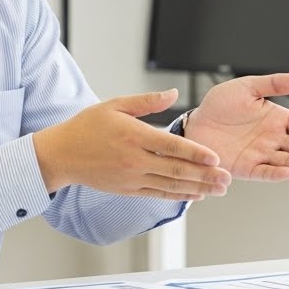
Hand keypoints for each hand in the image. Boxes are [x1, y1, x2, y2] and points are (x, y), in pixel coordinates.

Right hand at [32, 89, 231, 200]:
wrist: (61, 154)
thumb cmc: (88, 126)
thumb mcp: (116, 104)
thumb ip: (148, 101)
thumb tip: (175, 93)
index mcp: (134, 135)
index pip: (171, 147)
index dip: (195, 153)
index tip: (215, 158)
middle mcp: (134, 160)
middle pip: (176, 170)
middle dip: (204, 175)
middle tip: (226, 179)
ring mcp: (131, 178)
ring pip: (170, 185)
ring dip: (197, 189)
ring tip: (218, 190)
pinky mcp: (128, 189)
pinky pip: (158, 194)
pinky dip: (178, 195)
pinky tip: (194, 195)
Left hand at [185, 73, 288, 180]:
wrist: (194, 123)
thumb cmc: (219, 105)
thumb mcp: (247, 87)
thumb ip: (274, 83)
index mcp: (276, 118)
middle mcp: (272, 139)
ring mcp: (261, 154)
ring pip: (287, 160)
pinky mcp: (246, 168)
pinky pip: (264, 172)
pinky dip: (276, 173)